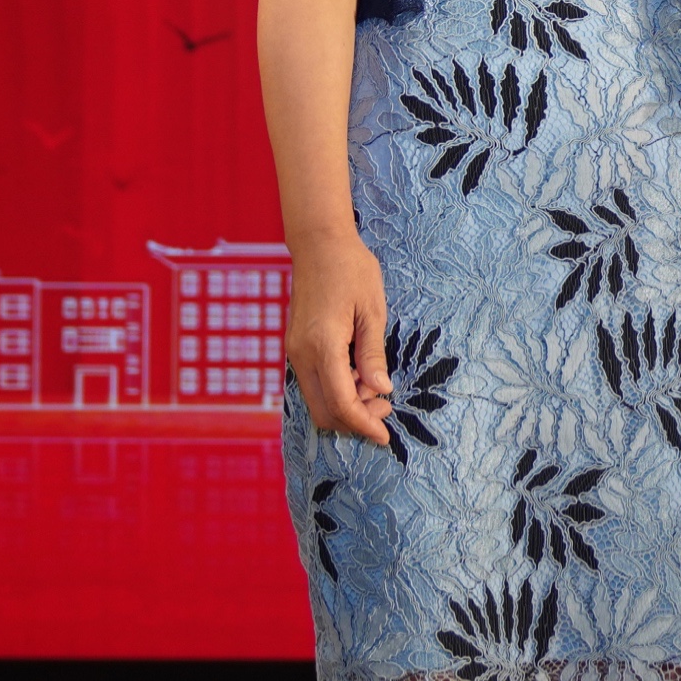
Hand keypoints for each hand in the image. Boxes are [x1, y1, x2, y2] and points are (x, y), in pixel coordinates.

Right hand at [284, 226, 391, 444]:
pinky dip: (336, 392)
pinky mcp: (296, 348)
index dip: (364, 425)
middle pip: (324, 412)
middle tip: (385, 409)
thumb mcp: (372, 310)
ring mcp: (295, 352)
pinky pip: (314, 384)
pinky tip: (359, 378)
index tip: (385, 437)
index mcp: (322, 345)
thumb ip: (373, 353)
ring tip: (376, 390)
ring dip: (345, 408)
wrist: (319, 244)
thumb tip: (380, 390)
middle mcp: (302, 354)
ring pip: (316, 402)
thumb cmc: (351, 270)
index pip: (341, 403)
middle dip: (355, 421)